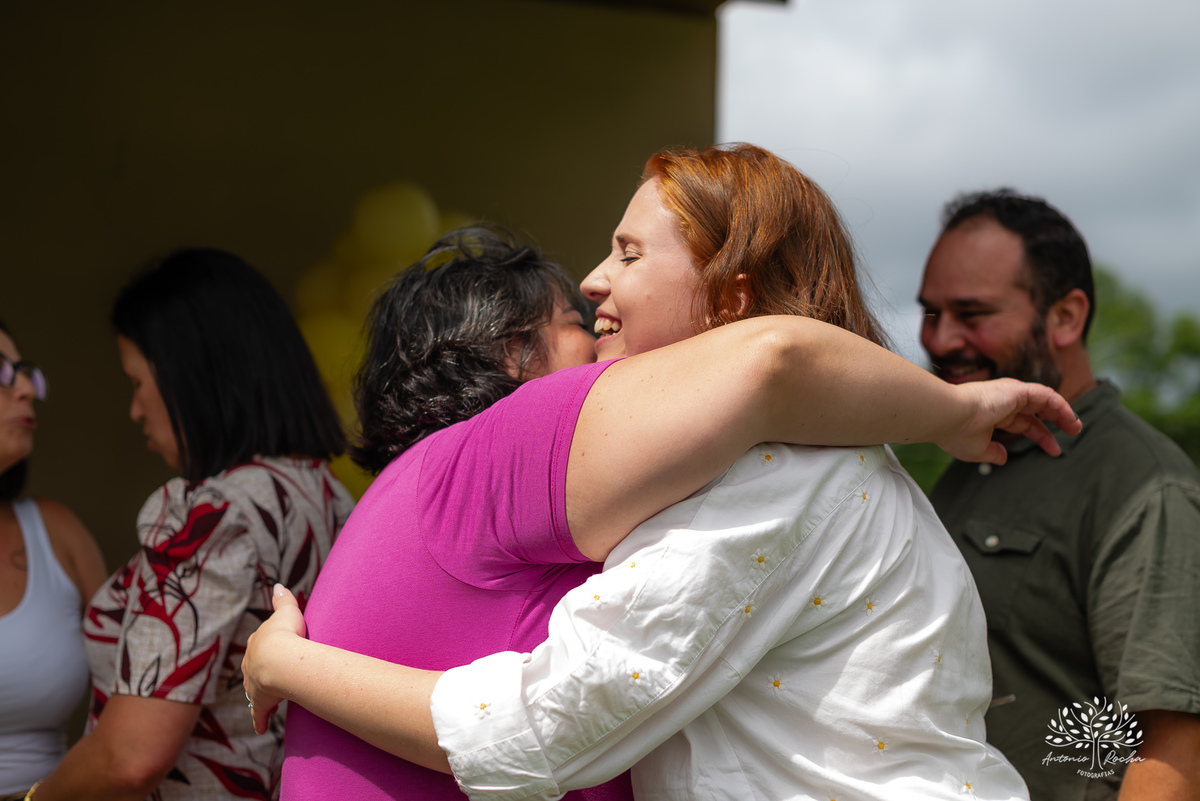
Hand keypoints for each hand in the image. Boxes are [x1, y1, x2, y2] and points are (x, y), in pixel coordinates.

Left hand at [243, 583, 307, 734]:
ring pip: (255, 691)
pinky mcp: (260, 702)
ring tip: (271, 701)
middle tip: (272, 677)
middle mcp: (251, 664)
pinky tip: (260, 728)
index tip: (275, 653)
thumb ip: (283, 600)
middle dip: (261, 673)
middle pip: (254, 668)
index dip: (267, 649)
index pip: (259, 645)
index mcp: (257, 643)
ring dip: (262, 695)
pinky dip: (259, 720)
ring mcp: (254, 684)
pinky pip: (259, 713)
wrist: (279, 659)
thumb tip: (278, 585)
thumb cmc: (286, 635)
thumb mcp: (286, 612)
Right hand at [937, 378, 1081, 463]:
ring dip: (1063, 413)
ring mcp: (1010, 394)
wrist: (947, 416)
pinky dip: (1060, 406)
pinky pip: (1046, 395)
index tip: (1054, 451)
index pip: (1022, 423)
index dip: (1039, 436)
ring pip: (1044, 400)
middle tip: (1071, 435)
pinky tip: (1071, 419)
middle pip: (1035, 413)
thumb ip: (993, 453)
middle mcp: (1002, 402)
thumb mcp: (977, 450)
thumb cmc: (956, 433)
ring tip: (1077, 427)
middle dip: (1053, 425)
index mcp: (992, 414)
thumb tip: (1004, 458)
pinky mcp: (1017, 390)